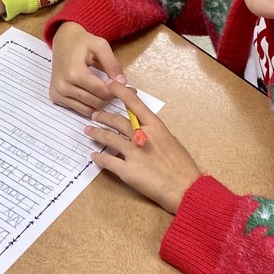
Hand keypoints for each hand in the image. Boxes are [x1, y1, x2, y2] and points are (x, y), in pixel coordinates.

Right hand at [50, 22, 126, 115]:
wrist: (63, 40)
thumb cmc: (82, 42)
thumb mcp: (100, 46)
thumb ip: (112, 64)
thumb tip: (122, 83)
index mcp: (74, 73)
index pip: (102, 91)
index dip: (116, 90)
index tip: (126, 87)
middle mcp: (63, 86)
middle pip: (96, 102)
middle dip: (109, 97)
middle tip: (117, 90)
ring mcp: (58, 93)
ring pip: (88, 110)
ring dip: (100, 103)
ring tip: (106, 92)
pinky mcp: (55, 97)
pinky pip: (78, 109)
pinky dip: (88, 105)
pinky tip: (93, 94)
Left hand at [85, 80, 200, 214]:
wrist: (185, 188)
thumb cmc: (183, 166)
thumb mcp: (172, 142)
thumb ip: (156, 133)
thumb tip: (146, 130)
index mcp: (155, 126)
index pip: (134, 104)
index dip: (120, 92)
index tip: (110, 84)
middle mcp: (142, 136)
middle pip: (118, 122)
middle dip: (104, 117)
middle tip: (95, 115)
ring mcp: (133, 153)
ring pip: (110, 138)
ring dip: (97, 133)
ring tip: (89, 131)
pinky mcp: (127, 171)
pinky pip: (108, 161)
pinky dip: (99, 158)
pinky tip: (94, 156)